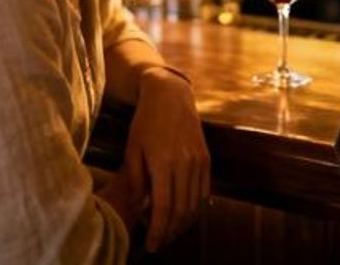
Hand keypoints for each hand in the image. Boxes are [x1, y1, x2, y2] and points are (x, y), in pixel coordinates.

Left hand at [123, 69, 209, 250]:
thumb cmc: (145, 121)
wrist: (170, 94)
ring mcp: (199, 159)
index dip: (158, 231)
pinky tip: (185, 213)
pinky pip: (205, 190)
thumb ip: (136, 181)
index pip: (164, 208)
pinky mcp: (206, 156)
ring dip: (184, 222)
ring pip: (196, 203)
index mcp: (163, 162)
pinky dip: (196, 207)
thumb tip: (139, 208)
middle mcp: (185, 163)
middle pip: (182, 210)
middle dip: (170, 231)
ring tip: (170, 231)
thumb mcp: (132, 149)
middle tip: (159, 242)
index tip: (151, 245)